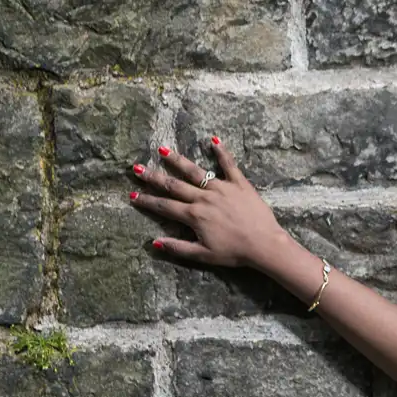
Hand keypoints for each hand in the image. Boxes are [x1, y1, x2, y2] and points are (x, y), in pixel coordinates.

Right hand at [127, 139, 289, 269]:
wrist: (264, 244)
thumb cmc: (235, 252)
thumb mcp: (204, 255)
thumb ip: (178, 248)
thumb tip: (154, 243)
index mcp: (194, 215)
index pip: (165, 206)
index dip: (147, 201)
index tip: (132, 196)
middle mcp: (203, 198)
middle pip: (174, 185)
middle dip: (154, 177)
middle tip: (137, 168)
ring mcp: (221, 188)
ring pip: (195, 171)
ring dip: (178, 160)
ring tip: (163, 149)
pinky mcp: (239, 184)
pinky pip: (229, 165)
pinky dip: (222, 152)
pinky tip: (213, 140)